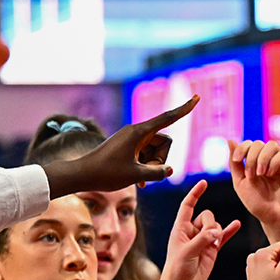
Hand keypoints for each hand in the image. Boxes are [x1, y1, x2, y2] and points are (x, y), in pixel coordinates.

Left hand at [44, 98, 195, 196]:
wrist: (82, 174)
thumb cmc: (106, 173)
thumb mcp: (136, 175)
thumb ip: (157, 172)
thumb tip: (168, 170)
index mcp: (139, 132)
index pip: (168, 118)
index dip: (184, 109)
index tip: (197, 98)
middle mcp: (136, 131)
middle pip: (164, 141)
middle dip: (161, 159)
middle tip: (145, 173)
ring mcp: (131, 139)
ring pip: (155, 151)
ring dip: (152, 166)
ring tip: (138, 178)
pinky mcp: (127, 146)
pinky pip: (145, 155)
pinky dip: (145, 167)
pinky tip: (138, 182)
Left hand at [159, 179, 241, 279]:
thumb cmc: (177, 269)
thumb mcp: (187, 252)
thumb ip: (202, 240)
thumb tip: (217, 232)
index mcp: (181, 228)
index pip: (188, 206)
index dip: (195, 194)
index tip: (204, 183)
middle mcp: (192, 232)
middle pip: (207, 216)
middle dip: (211, 225)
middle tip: (209, 239)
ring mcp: (203, 240)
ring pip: (216, 226)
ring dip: (218, 233)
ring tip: (214, 245)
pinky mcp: (212, 249)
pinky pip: (223, 236)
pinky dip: (230, 231)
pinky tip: (237, 224)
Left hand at [229, 140, 279, 229]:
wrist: (273, 217)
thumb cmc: (257, 203)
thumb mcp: (240, 182)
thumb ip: (235, 163)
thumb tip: (230, 140)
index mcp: (254, 161)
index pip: (248, 144)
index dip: (241, 148)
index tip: (237, 160)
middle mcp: (268, 159)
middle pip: (258, 143)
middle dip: (251, 157)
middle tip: (251, 175)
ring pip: (271, 145)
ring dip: (262, 158)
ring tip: (260, 174)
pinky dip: (274, 162)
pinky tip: (270, 174)